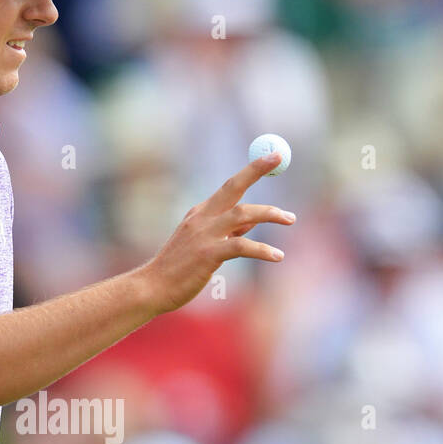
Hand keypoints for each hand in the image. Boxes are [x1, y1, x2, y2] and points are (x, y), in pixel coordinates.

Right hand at [138, 150, 295, 314]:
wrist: (152, 287)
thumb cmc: (178, 269)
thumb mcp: (201, 243)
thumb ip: (227, 231)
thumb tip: (253, 221)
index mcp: (199, 213)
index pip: (229, 187)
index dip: (252, 169)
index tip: (272, 156)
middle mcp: (201, 218)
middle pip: (234, 187)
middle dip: (256, 169)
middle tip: (279, 157)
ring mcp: (204, 234)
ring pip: (243, 214)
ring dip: (270, 213)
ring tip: (290, 219)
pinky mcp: (208, 254)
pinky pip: (242, 246)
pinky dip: (262, 250)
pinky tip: (277, 256)